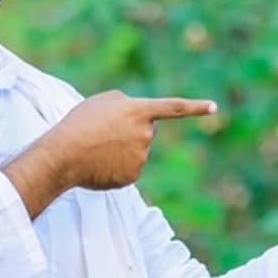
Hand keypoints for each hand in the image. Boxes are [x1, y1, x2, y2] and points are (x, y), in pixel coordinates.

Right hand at [2, 90, 216, 218]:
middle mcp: (146, 134)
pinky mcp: (133, 176)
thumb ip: (127, 102)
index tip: (214, 107)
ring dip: (122, 148)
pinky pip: (129, 168)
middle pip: (147, 131)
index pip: (174, 108)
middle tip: (106, 132)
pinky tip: (100, 164)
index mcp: (140, 111)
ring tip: (99, 147)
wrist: (63, 155)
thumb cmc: (80, 123)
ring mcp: (141, 157)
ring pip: (137, 150)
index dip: (195, 107)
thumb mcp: (103, 101)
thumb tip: (140, 117)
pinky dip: (117, 166)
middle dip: (132, 130)